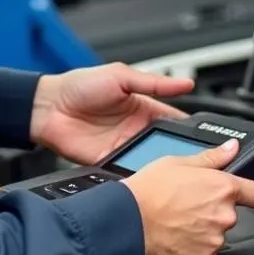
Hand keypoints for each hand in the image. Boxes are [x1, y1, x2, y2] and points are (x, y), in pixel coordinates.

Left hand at [30, 62, 194, 166]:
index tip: (205, 140)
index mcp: (143, 108)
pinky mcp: (108, 162)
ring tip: (173, 171)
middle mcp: (135, 130)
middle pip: (165, 147)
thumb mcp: (120, 76)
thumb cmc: (80, 85)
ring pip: (150, 163)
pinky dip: (137, 176)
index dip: (188, 131)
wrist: (48, 106)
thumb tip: (186, 84)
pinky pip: (127, 172)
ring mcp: (123, 147)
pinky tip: (146, 178)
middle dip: (178, 154)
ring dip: (159, 167)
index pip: (173, 122)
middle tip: (193, 161)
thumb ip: (153, 83)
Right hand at [121, 139, 253, 254]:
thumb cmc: (148, 190)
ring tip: (177, 221)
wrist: (128, 221)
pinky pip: (205, 254)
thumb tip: (232, 148)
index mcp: (222, 188)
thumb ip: (212, 157)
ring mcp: (214, 240)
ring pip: (216, 235)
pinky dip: (194, 249)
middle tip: (188, 206)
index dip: (250, 193)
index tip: (245, 195)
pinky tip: (176, 237)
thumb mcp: (178, 162)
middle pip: (230, 214)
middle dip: (213, 211)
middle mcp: (224, 215)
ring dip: (203, 230)